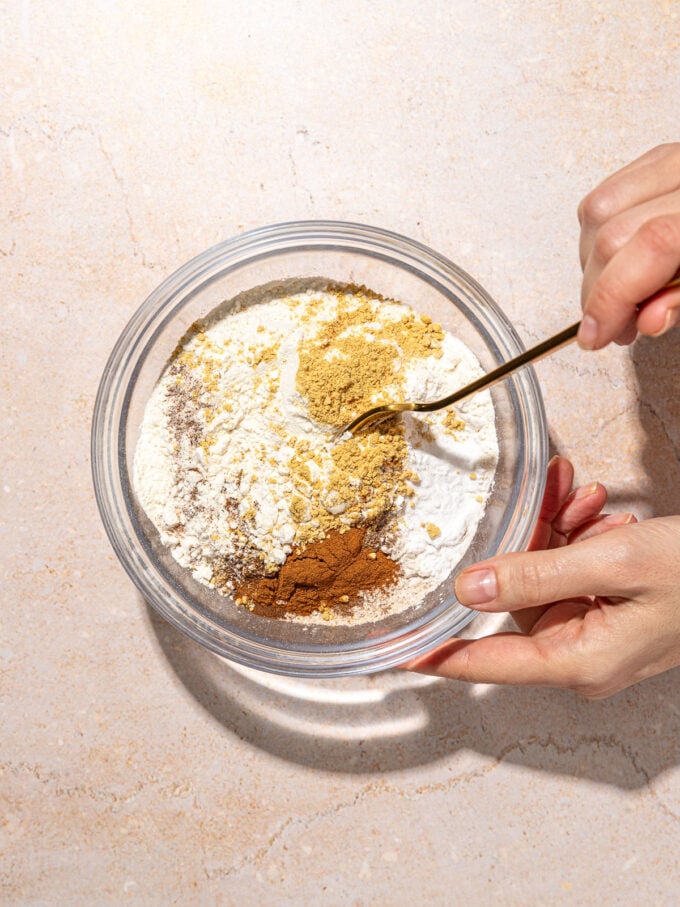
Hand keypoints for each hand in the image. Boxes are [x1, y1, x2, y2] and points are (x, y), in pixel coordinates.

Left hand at [405, 457, 679, 698]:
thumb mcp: (615, 564)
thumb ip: (536, 574)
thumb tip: (469, 587)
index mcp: (578, 660)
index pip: (485, 663)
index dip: (435, 655)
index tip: (391, 648)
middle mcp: (582, 655)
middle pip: (517, 601)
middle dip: (526, 542)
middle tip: (542, 495)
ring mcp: (598, 634)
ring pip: (546, 577)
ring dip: (558, 530)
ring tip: (579, 492)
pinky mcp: (611, 611)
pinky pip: (574, 573)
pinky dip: (579, 538)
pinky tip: (593, 505)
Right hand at [577, 142, 679, 349]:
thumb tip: (648, 319)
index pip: (651, 244)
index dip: (611, 298)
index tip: (594, 336)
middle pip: (614, 231)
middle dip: (598, 292)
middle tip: (611, 328)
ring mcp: (677, 160)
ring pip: (598, 211)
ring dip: (593, 266)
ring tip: (617, 297)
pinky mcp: (663, 159)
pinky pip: (607, 194)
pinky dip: (598, 237)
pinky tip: (617, 263)